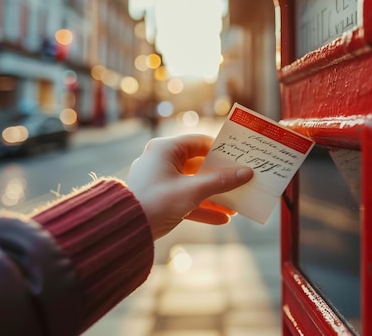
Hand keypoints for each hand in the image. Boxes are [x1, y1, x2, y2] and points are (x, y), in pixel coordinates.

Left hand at [126, 134, 253, 239]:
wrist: (125, 229)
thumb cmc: (156, 202)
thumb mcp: (192, 191)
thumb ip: (221, 181)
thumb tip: (246, 173)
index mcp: (165, 149)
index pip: (199, 142)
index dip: (221, 151)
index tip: (239, 160)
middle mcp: (160, 161)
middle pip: (198, 165)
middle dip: (220, 178)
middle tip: (241, 182)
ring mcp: (159, 180)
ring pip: (193, 185)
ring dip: (214, 195)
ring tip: (235, 205)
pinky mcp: (158, 199)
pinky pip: (184, 199)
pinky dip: (201, 207)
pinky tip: (222, 218)